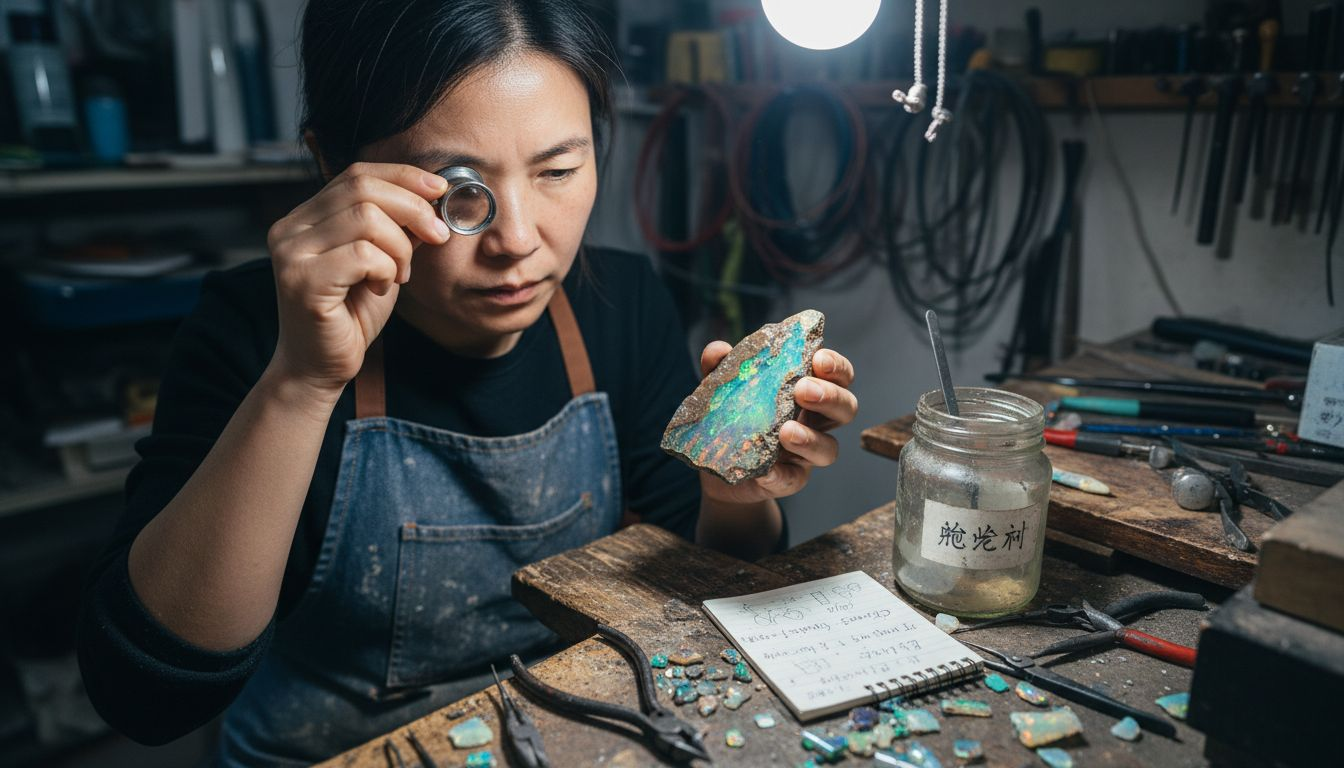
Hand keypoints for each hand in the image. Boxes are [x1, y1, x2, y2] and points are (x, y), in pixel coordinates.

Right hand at [265, 162, 450, 396]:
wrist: (321, 367)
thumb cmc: (351, 316)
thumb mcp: (383, 261)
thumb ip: (397, 228)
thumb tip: (431, 196)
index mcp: (305, 217)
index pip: (356, 175)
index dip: (403, 177)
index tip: (440, 191)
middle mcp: (290, 228)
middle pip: (362, 189)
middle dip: (412, 209)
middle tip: (437, 237)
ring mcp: (291, 253)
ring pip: (366, 218)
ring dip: (399, 247)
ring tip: (399, 274)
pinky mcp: (301, 280)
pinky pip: (363, 254)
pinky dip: (386, 269)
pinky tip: (381, 289)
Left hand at [697, 343, 857, 505]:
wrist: (717, 465)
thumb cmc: (733, 415)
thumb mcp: (724, 387)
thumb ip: (722, 366)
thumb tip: (718, 350)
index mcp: (809, 391)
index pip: (838, 375)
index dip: (836, 366)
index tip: (818, 359)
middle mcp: (816, 421)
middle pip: (846, 408)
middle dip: (830, 397)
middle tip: (803, 390)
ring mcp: (807, 453)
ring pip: (829, 448)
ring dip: (811, 439)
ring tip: (786, 432)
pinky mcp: (790, 479)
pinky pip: (794, 479)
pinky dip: (780, 475)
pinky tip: (764, 471)